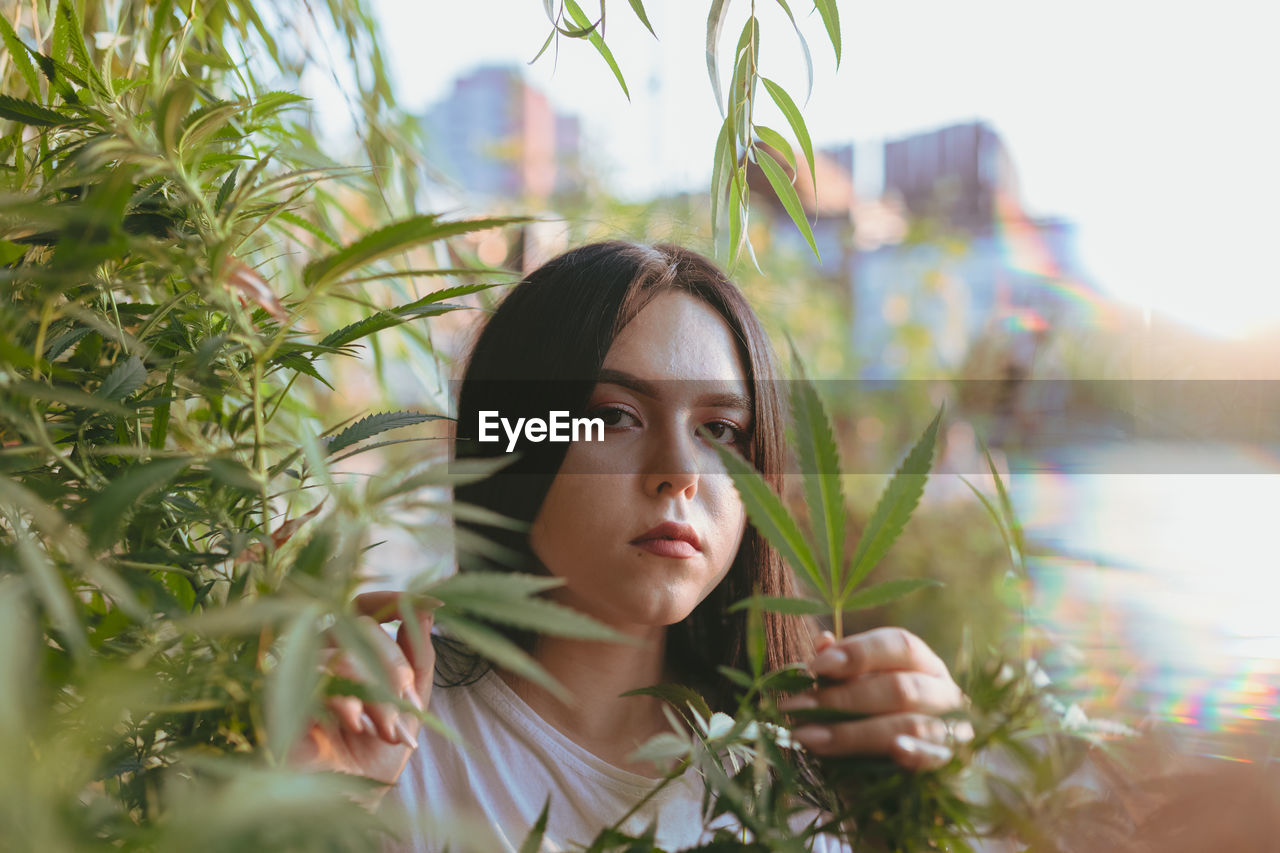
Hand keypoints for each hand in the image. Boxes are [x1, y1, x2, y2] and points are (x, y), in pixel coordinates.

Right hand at [289, 591, 435, 788]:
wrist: (344, 807)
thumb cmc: (372, 758)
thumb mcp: (409, 706)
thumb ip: (419, 658)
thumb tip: (427, 606)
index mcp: (349, 652)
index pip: (365, 606)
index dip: (394, 600)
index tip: (431, 602)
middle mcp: (319, 657)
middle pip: (359, 627)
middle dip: (394, 667)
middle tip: (407, 707)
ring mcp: (296, 675)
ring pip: (343, 652)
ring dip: (377, 692)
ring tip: (388, 731)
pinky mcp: (278, 698)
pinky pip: (314, 677)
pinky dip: (344, 698)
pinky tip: (355, 724)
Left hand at [778, 627, 970, 770]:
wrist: (898, 788)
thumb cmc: (872, 724)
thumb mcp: (855, 694)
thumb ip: (841, 672)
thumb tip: (822, 642)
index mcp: (924, 664)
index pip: (899, 645)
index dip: (858, 652)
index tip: (816, 666)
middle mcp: (944, 693)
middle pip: (900, 687)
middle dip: (842, 698)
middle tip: (795, 707)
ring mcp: (952, 731)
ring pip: (910, 724)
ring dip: (854, 732)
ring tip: (809, 737)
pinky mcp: (948, 767)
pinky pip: (933, 759)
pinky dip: (914, 752)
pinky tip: (894, 752)